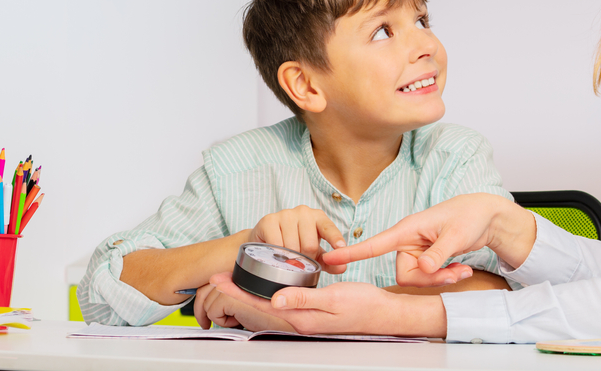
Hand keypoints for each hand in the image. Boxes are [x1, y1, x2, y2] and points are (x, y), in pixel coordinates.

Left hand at [209, 272, 446, 337]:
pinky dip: (264, 298)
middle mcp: (298, 321)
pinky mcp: (309, 315)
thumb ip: (304, 298)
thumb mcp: (335, 298)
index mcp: (301, 318)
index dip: (238, 292)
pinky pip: (279, 307)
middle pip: (258, 307)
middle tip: (216, 280)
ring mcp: (303, 319)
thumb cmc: (364, 305)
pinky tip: (262, 291)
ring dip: (247, 296)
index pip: (261, 305)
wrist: (384, 315)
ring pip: (266, 308)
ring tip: (231, 284)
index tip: (220, 280)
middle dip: (235, 293)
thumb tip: (275, 298)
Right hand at [249, 206, 347, 273]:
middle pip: (310, 244)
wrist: (267, 240)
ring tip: (287, 256)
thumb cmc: (296, 245)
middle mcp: (304, 212)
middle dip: (306, 259)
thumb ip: (329, 262)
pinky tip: (276, 253)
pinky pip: (277, 244)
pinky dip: (277, 255)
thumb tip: (342, 267)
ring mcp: (286, 214)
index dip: (335, 238)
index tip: (340, 247)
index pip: (329, 228)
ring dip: (290, 258)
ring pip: (293, 246)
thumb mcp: (315, 255)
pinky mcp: (269, 220)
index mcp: (318, 217)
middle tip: (300, 260)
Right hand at [322, 193, 533, 285]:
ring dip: (441, 279)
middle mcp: (408, 242)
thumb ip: (438, 253)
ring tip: (462, 269)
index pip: (375, 244)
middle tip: (455, 273)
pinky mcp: (426, 258)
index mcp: (407, 230)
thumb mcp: (456, 234)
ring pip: (418, 279)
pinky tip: (462, 268)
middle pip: (405, 274)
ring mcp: (417, 251)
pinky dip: (446, 276)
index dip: (353, 253)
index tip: (331, 259)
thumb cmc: (468, 216)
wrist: (484, 215)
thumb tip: (423, 269)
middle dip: (430, 280)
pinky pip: (428, 277)